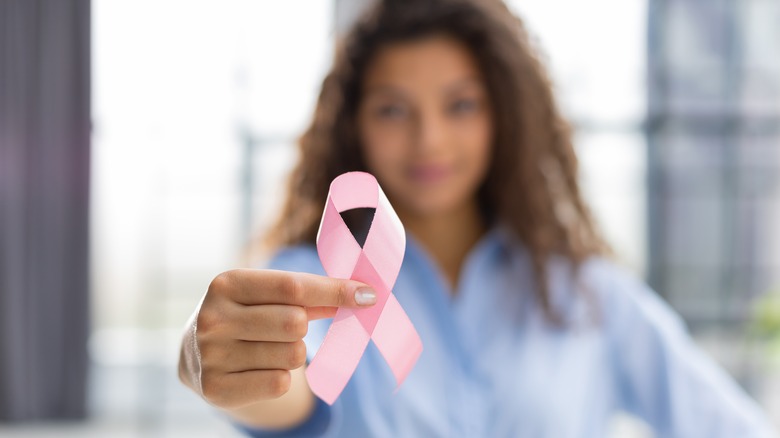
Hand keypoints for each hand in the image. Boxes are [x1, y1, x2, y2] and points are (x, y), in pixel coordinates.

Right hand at [179, 269, 375, 409]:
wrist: (194, 352)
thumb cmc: (244, 313)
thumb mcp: (265, 294)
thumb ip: (308, 294)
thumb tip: (360, 296)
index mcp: (226, 284)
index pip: (293, 286)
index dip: (334, 290)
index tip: (367, 294)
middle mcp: (213, 318)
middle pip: (295, 322)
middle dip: (303, 326)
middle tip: (288, 327)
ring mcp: (212, 355)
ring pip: (292, 355)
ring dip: (292, 353)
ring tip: (268, 348)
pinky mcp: (216, 389)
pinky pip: (280, 383)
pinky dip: (281, 377)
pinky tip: (260, 369)